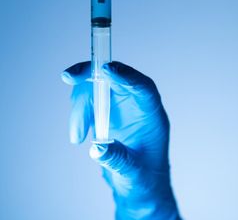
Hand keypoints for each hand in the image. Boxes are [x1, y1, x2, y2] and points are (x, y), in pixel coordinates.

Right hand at [62, 61, 180, 219]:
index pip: (143, 88)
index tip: (105, 69)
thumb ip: (117, 160)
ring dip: (81, 104)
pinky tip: (78, 132)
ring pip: (98, 88)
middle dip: (91, 75)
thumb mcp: (132, 173)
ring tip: (77, 136)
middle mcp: (137, 106)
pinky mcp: (107, 111)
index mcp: (152, 116)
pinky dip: (79, 111)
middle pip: (116, 78)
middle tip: (68, 77)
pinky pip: (90, 98)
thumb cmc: (144, 179)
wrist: (138, 187)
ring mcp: (122, 106)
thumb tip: (97, 148)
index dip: (126, 76)